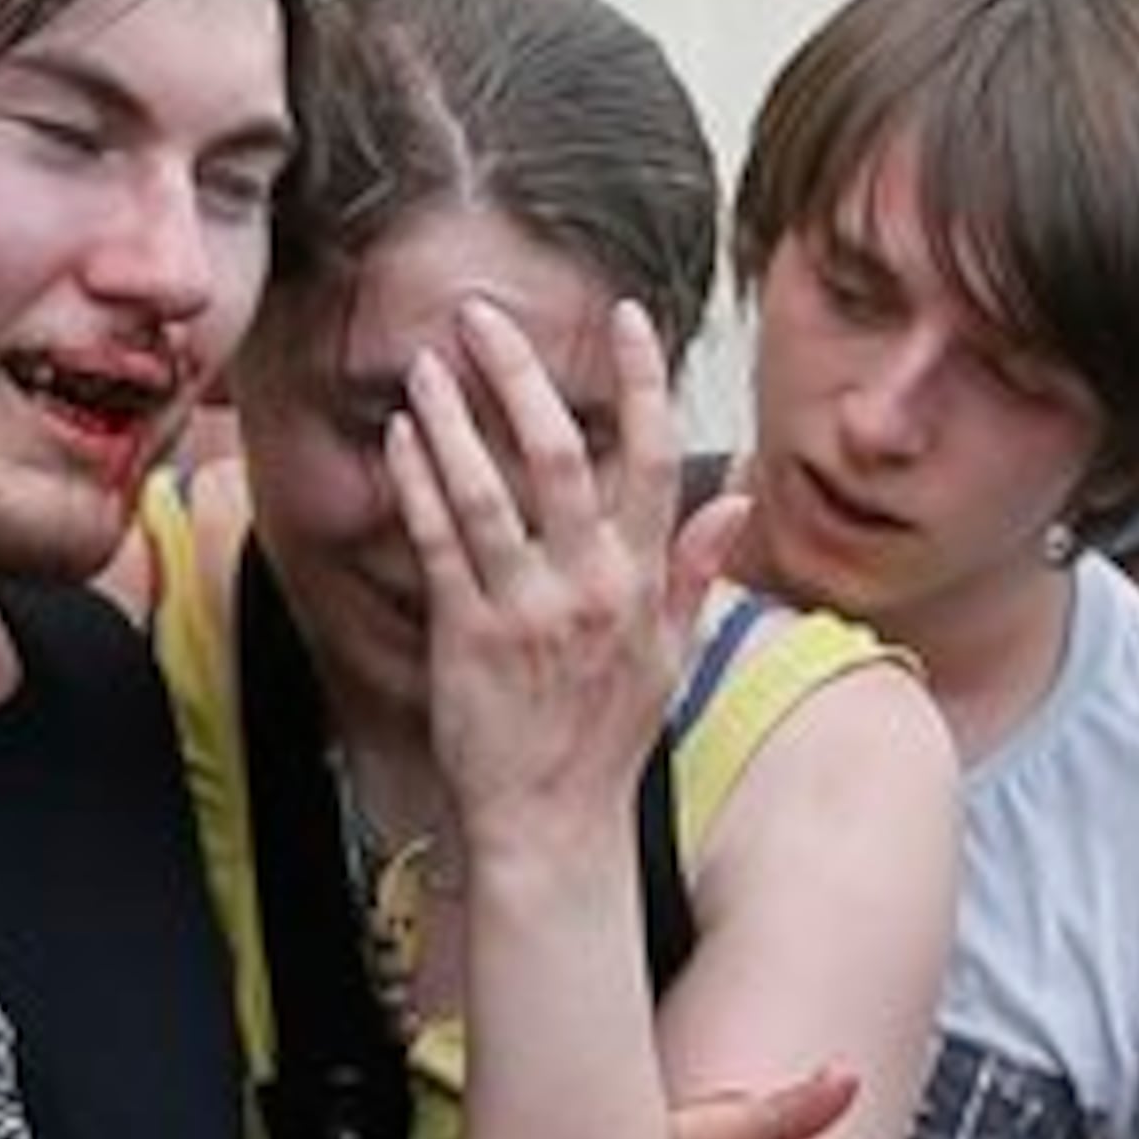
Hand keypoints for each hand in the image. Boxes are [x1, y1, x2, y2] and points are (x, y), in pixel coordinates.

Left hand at [382, 297, 737, 862]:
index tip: (628, 315)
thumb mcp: (670, 655)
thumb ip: (694, 570)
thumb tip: (735, 499)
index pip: (652, 458)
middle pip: (557, 453)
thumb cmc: (607, 739)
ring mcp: (526, 609)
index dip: (642, 381)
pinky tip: (403, 435)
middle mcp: (589, 585)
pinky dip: (419, 482)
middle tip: (482, 313)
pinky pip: (440, 542)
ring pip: (487, 489)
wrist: (553, 825)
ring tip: (429, 363)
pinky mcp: (468, 635)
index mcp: (641, 581)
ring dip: (454, 417)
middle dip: (519, 373)